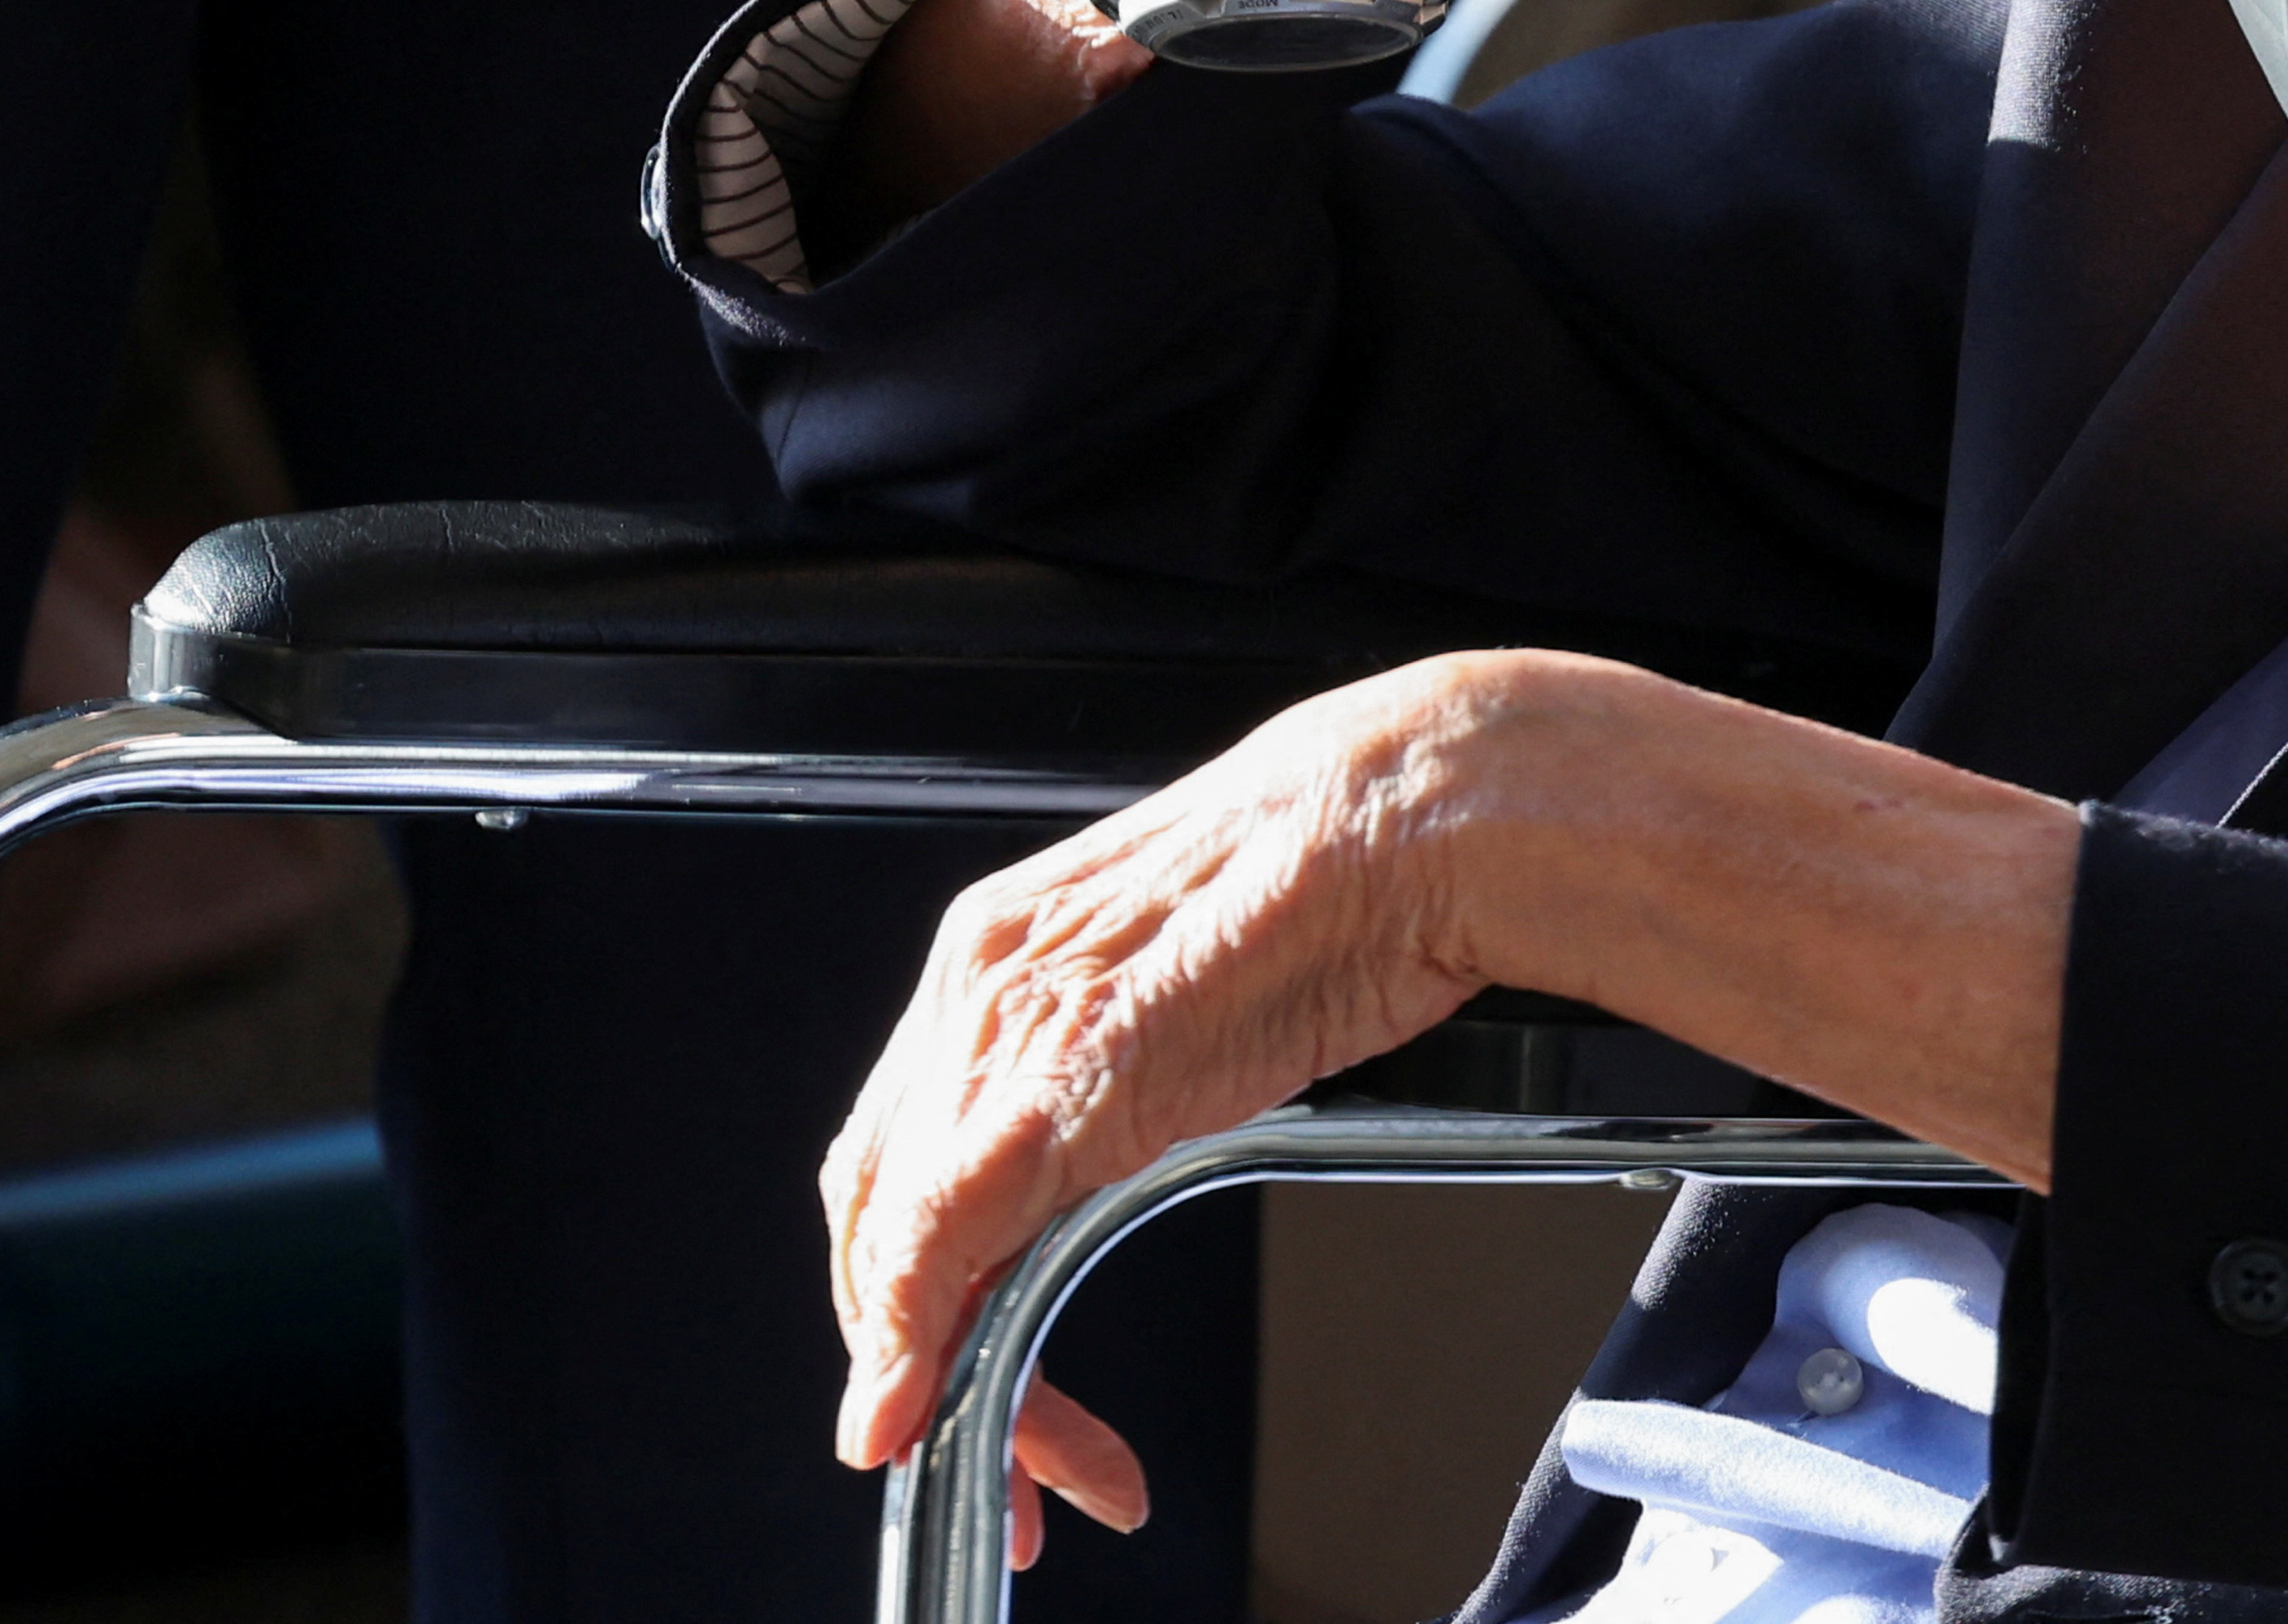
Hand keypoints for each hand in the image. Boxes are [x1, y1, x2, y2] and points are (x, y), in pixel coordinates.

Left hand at [819, 660, 1513, 1478]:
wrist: (1409, 812)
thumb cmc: (1336, 882)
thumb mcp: (1183, 987)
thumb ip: (1113, 1066)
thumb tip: (1095, 1153)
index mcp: (998, 947)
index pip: (899, 1150)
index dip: (904, 1281)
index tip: (930, 1372)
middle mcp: (977, 978)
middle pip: (878, 1206)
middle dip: (911, 1353)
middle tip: (980, 1455)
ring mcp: (1013, 1020)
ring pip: (904, 1238)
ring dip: (943, 1377)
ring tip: (1025, 1475)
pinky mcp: (1067, 1072)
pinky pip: (945, 1225)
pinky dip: (920, 1333)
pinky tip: (929, 1408)